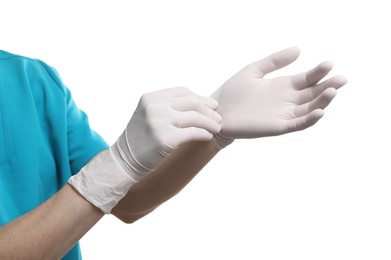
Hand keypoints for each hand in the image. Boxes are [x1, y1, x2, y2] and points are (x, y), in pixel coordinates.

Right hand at [69, 87, 220, 212]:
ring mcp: (158, 122)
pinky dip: (204, 134)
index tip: (211, 105)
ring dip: (210, 122)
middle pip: (192, 102)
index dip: (200, 98)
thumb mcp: (149, 114)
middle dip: (209, 110)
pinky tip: (208, 136)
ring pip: (195, 117)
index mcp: (150, 97)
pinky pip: (193, 133)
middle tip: (219, 118)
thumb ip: (168, 106)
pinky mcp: (165, 139)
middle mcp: (153, 107)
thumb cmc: (141, 138)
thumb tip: (201, 103)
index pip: (183, 92)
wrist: (125, 160)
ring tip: (217, 127)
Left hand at [211, 47, 346, 141]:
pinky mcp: (277, 127)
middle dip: (328, 86)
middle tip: (342, 79)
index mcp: (283, 86)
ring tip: (333, 91)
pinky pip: (297, 124)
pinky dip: (309, 119)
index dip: (319, 72)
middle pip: (313, 93)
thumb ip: (275, 61)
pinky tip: (319, 111)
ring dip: (322, 101)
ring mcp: (284, 114)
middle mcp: (287, 100)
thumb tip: (299, 49)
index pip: (307, 78)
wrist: (217, 112)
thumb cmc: (233, 92)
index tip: (329, 64)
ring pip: (309, 108)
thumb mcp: (254, 70)